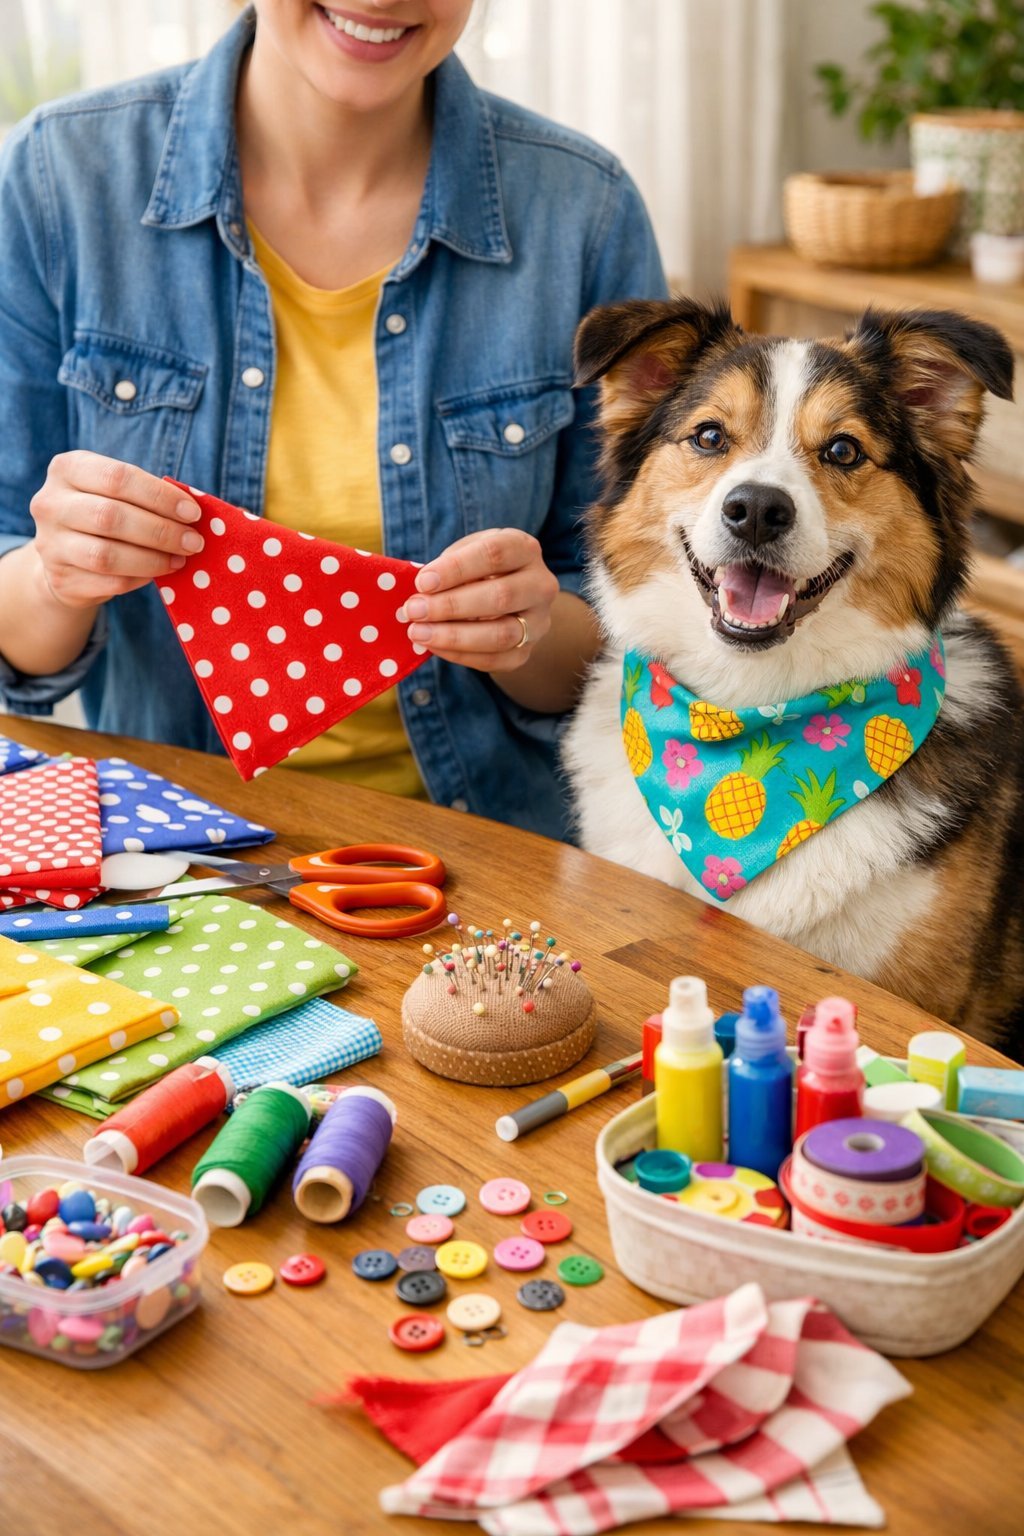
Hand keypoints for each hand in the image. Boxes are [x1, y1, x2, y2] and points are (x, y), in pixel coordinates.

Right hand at [29, 451, 202, 609]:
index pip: (117, 477)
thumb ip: (147, 495)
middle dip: (161, 531)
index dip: (160, 496)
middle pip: (111, 517)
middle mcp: (50, 503)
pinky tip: (158, 573)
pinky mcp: (60, 579)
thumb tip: (194, 512)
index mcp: (67, 469)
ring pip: (107, 555)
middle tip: (193, 541)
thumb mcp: (116, 493)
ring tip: (180, 559)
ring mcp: (50, 543)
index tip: (193, 513)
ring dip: (153, 559)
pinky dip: (140, 579)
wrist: (64, 556)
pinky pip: (108, 582)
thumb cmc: (102, 514)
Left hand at [404, 528, 559, 671]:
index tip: (423, 582)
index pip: (494, 554)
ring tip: (418, 632)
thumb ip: (446, 567)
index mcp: (524, 549)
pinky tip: (433, 646)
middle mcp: (541, 585)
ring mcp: (538, 622)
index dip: (456, 569)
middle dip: (451, 605)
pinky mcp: (526, 651)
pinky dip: (459, 655)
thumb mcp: (465, 553)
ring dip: (454, 636)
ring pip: (501, 635)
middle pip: (501, 596)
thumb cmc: (478, 569)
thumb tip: (419, 593)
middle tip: (414, 610)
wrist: (508, 596)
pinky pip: (494, 660)